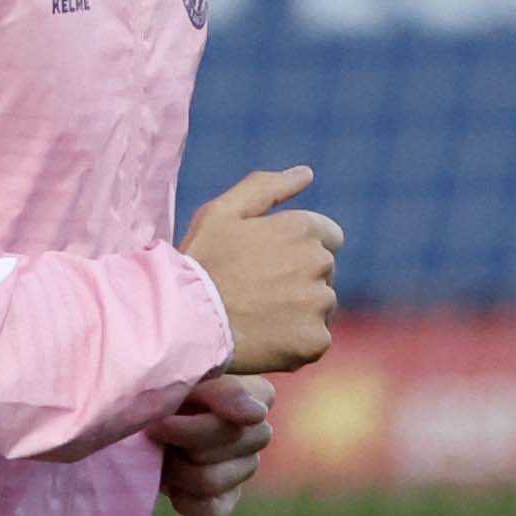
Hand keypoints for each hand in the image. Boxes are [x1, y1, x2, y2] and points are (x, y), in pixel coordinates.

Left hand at [152, 372, 272, 515]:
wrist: (137, 420)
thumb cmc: (163, 389)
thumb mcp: (185, 377)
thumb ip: (223, 389)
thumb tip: (255, 415)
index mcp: (259, 395)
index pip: (240, 416)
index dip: (194, 424)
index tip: (161, 422)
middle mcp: (259, 433)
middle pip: (218, 449)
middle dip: (178, 441)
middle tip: (152, 433)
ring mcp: (245, 469)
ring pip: (209, 481)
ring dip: (174, 469)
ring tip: (160, 454)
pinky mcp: (226, 501)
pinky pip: (209, 513)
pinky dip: (181, 500)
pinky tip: (171, 482)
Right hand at [183, 167, 342, 373]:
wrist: (187, 321)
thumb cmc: (200, 263)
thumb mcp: (222, 212)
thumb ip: (265, 187)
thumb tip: (306, 174)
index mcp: (303, 228)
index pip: (329, 236)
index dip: (298, 249)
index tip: (270, 264)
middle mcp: (319, 263)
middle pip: (325, 272)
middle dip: (300, 279)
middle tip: (258, 292)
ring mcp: (319, 303)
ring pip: (321, 306)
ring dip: (299, 311)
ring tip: (259, 317)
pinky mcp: (315, 339)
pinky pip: (315, 339)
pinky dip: (296, 341)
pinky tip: (265, 339)